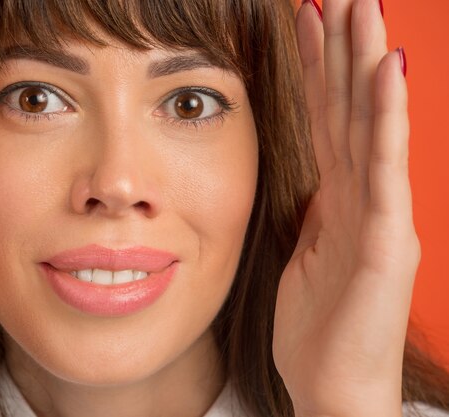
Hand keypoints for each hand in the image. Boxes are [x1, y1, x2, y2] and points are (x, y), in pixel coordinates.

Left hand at [272, 1, 415, 415]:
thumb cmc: (318, 324)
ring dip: (365, 65)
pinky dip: (387, 121)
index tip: (305, 18)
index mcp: (341, 198)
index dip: (317, 69)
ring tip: (362, 8)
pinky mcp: (385, 244)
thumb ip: (316, 209)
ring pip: (371, 127)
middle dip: (343, 47)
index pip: (327, 119)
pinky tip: (387, 73)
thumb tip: (315, 176)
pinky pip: (384, 172)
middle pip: (350, 110)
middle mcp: (365, 198)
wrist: (331, 386)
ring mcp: (380, 217)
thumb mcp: (308, 250)